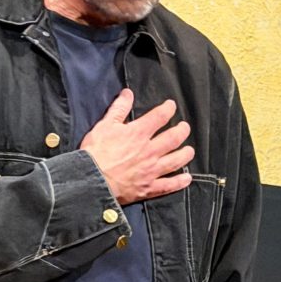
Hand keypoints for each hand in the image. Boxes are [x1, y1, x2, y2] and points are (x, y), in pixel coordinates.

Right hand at [80, 89, 193, 204]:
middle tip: (184, 128)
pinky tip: (187, 178)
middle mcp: (149, 150)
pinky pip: (168, 185)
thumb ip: (119, 109)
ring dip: (185, 154)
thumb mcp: (104, 125)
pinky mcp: (148, 187)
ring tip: (189, 150)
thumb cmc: (95, 152)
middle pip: (174, 138)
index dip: (168, 109)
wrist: (91, 180)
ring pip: (176, 161)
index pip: (160, 116)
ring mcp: (151, 170)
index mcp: (139, 133)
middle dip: (182, 131)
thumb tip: (128, 93)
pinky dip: (179, 182)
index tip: (171, 106)